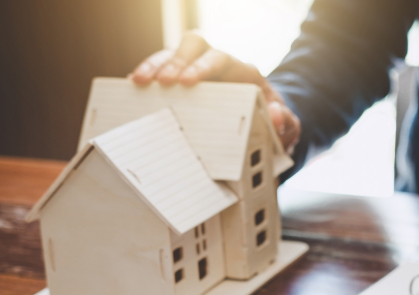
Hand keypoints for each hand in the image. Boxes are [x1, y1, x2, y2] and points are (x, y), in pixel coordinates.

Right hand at [129, 32, 300, 151]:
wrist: (267, 120)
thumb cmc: (274, 120)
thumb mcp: (286, 125)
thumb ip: (285, 121)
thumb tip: (276, 115)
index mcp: (243, 71)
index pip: (221, 59)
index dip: (202, 67)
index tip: (187, 82)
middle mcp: (219, 64)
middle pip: (194, 47)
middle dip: (175, 61)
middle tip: (161, 83)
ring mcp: (198, 69)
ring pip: (173, 53)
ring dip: (154, 65)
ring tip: (138, 82)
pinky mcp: (183, 80)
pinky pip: (162, 70)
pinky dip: (148, 75)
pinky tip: (132, 87)